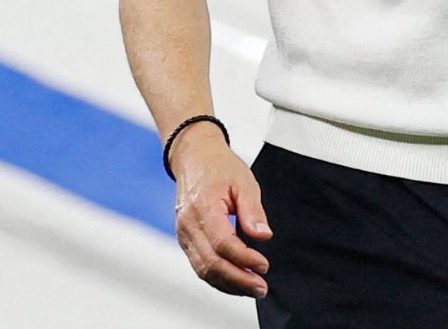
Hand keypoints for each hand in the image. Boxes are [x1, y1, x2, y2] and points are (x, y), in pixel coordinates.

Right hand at [170, 124, 273, 298]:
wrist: (194, 157)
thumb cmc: (218, 167)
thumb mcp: (244, 182)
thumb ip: (253, 211)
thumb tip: (263, 236)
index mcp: (203, 206)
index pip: (223, 243)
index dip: (244, 259)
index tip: (263, 265)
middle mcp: (188, 224)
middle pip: (211, 263)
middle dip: (238, 279)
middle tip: (261, 287)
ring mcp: (184, 233)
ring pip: (203, 270)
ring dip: (229, 284)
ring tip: (252, 289)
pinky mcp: (185, 239)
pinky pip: (200, 265)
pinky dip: (218, 278)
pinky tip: (236, 281)